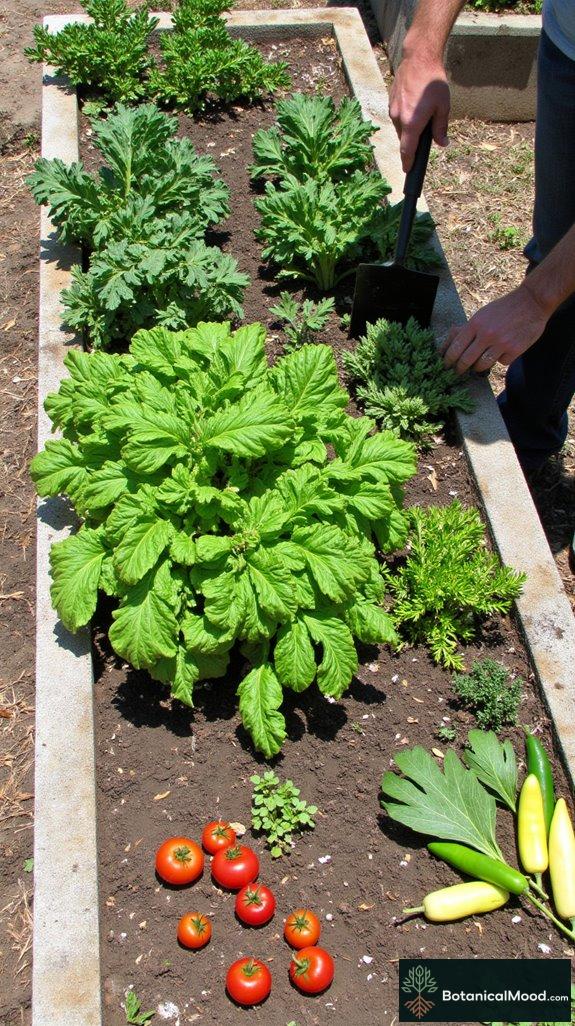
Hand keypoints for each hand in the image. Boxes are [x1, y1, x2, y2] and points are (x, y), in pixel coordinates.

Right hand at [389, 54, 449, 171]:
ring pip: (400, 127)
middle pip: (403, 139)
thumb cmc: (433, 82)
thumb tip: (442, 143)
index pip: (407, 150)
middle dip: (412, 141)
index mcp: (411, 123)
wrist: (419, 58)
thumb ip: (440, 128)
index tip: (408, 171)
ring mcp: (392, 109)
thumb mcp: (443, 107)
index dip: (407, 163)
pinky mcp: (391, 101)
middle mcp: (398, 119)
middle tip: (425, 133)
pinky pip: (397, 116)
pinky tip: (415, 104)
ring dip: (409, 127)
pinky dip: (405, 117)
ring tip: (422, 113)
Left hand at [439, 284, 550, 374]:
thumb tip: (449, 342)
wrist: (532, 302)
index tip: (446, 365)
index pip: (455, 347)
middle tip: (458, 372)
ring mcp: (501, 343)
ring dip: (478, 366)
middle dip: (459, 369)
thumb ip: (468, 328)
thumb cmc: (504, 308)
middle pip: (466, 360)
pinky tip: (504, 351)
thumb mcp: (483, 314)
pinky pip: (501, 362)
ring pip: (481, 365)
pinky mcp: (515, 350)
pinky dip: (501, 359)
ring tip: (479, 362)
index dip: (448, 359)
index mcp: (475, 323)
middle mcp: (487, 334)